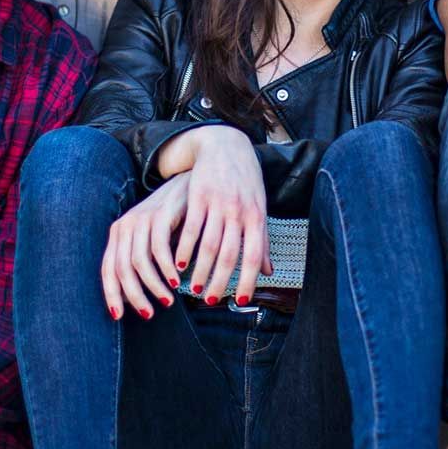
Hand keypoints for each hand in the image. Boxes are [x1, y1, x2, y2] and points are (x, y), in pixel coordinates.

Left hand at [102, 172, 189, 320]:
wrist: (188, 182)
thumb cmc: (171, 218)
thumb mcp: (151, 239)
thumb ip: (142, 262)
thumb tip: (135, 298)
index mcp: (118, 233)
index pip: (107, 269)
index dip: (111, 294)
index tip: (119, 316)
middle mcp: (124, 226)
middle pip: (122, 269)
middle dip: (134, 296)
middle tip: (149, 313)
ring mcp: (142, 219)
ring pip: (140, 262)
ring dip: (154, 286)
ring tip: (167, 300)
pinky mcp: (161, 215)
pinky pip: (160, 249)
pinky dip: (167, 269)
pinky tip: (177, 280)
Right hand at [175, 126, 269, 307]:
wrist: (227, 147)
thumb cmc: (245, 182)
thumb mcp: (258, 209)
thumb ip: (262, 241)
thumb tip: (269, 272)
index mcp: (257, 217)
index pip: (254, 255)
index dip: (247, 280)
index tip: (239, 301)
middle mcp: (239, 212)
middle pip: (229, 255)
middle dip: (219, 282)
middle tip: (210, 301)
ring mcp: (218, 203)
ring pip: (208, 245)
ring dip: (199, 270)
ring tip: (192, 289)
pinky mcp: (198, 196)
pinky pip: (190, 228)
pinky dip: (184, 249)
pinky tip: (178, 264)